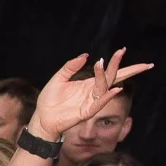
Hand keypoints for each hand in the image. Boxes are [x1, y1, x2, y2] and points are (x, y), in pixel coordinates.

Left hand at [29, 48, 148, 141]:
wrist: (42, 116)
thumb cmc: (50, 99)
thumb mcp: (59, 78)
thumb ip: (71, 67)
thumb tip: (85, 56)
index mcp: (88, 83)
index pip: (107, 72)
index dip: (116, 62)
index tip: (123, 49)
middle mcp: (93, 92)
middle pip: (111, 77)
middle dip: (118, 66)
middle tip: (121, 51)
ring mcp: (91, 102)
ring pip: (103, 87)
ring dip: (104, 76)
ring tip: (100, 64)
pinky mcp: (87, 112)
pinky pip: (100, 104)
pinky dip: (107, 97)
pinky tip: (115, 89)